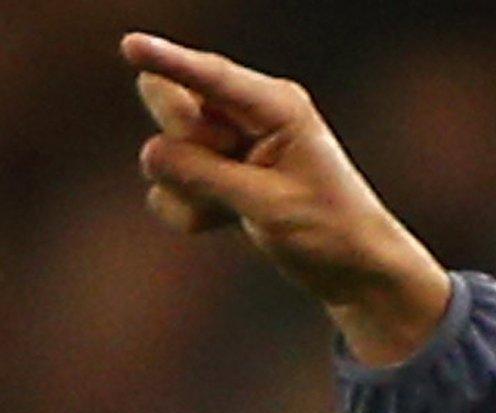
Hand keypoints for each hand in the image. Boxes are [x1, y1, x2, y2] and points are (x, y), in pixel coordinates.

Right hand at [121, 31, 451, 363]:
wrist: (353, 272)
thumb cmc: (330, 232)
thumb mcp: (269, 205)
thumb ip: (206, 175)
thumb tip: (151, 152)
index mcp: (276, 107)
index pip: (209, 77)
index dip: (168, 60)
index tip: (132, 46)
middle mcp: (246, 114)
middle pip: (168, 99)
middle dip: (183, 140)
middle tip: (232, 168)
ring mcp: (226, 144)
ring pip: (164, 148)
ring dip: (189, 187)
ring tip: (244, 207)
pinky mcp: (212, 175)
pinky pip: (167, 186)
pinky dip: (189, 211)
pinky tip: (229, 222)